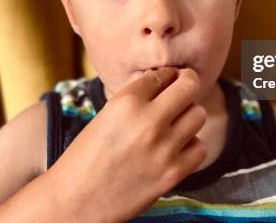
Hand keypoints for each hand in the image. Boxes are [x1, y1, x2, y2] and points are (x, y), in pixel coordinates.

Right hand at [46, 67, 207, 222]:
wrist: (75, 201)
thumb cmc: (86, 157)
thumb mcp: (105, 115)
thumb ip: (134, 98)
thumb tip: (162, 81)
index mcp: (126, 102)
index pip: (163, 74)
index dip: (167, 75)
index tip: (167, 80)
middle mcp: (148, 121)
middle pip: (189, 86)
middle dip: (188, 84)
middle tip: (184, 89)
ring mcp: (163, 148)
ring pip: (198, 115)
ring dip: (189, 117)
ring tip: (176, 124)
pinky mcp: (172, 173)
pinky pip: (199, 148)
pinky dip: (191, 147)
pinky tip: (176, 149)